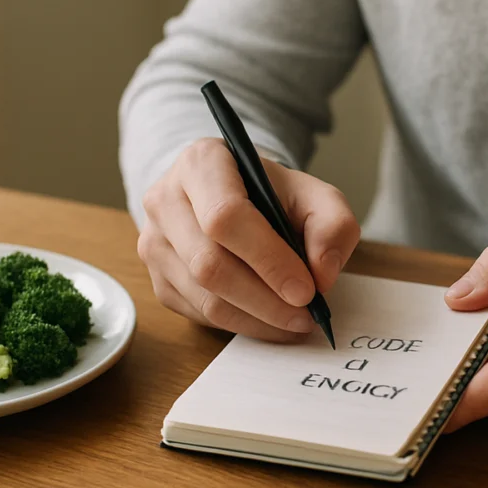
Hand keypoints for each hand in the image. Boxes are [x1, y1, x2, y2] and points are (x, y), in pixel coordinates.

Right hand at [138, 138, 360, 340]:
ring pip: (203, 296)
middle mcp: (165, 199)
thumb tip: (322, 274)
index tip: (306, 289)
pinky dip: (240, 324)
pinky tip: (269, 319)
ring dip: (256, 319)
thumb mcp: (315, 195)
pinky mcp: (157, 278)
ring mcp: (154, 241)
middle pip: (208, 263)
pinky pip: (197, 314)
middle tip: (306, 315)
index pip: (225, 216)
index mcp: (202, 163)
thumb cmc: (274, 195)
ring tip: (295, 322)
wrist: (235, 197)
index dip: (268, 258)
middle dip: (265, 299)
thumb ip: (333, 226)